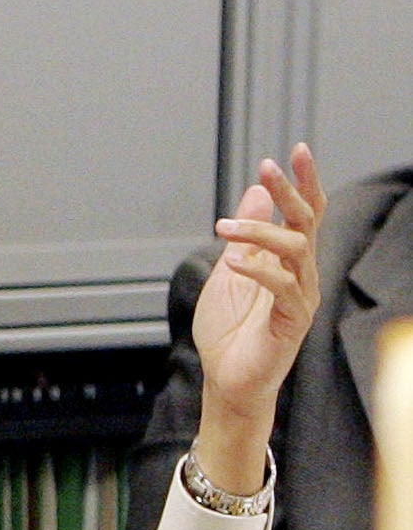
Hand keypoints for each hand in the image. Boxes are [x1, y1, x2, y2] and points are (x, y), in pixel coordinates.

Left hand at [190, 144, 324, 493]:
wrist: (226, 378)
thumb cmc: (230, 329)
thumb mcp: (230, 269)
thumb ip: (245, 234)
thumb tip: (256, 191)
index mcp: (288, 261)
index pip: (304, 215)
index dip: (302, 183)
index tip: (296, 150)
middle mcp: (302, 275)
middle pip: (305, 224)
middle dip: (290, 192)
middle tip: (269, 165)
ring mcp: (301, 298)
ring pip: (294, 251)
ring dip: (259, 231)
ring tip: (224, 225)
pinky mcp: (292, 322)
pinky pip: (283, 288)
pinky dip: (258, 269)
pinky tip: (234, 259)